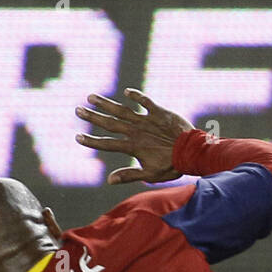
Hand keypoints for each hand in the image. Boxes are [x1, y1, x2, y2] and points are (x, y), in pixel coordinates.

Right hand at [75, 89, 194, 184]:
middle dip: (92, 117)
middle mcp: (137, 131)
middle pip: (110, 123)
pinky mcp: (160, 112)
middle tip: (77, 110)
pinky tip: (126, 91)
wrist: (193, 152)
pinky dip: (137, 96)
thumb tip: (109, 180)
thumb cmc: (172, 166)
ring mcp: (147, 120)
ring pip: (123, 110)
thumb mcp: (150, 175)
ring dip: (106, 103)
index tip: (77, 137)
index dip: (92, 141)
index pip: (107, 144)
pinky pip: (146, 101)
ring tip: (91, 97)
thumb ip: (129, 175)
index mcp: (133, 147)